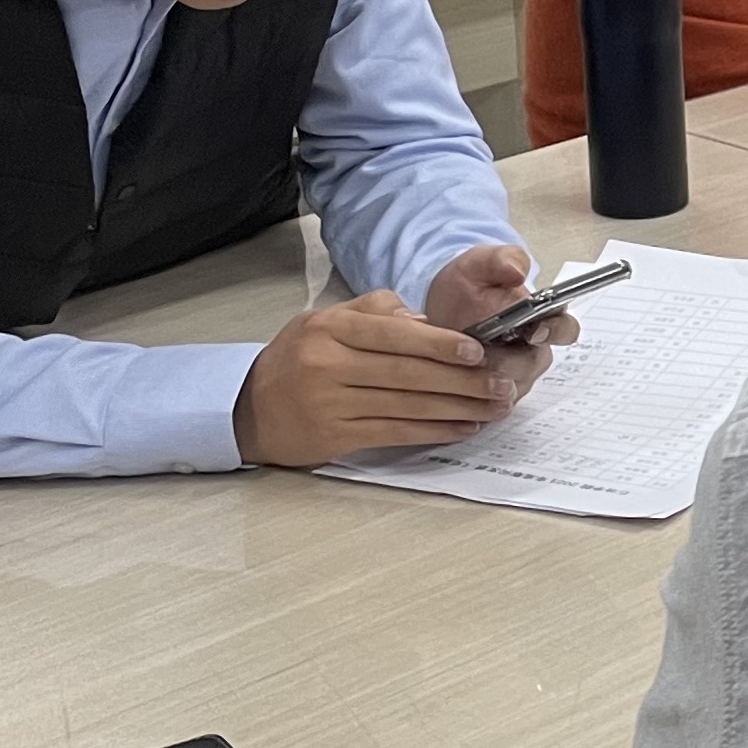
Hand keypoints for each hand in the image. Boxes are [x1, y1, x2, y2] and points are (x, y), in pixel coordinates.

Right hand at [233, 289, 525, 466]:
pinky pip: (394, 432)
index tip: (478, 352)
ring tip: (494, 407)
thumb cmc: (296, 359)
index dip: (441, 344)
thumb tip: (426, 321)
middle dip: (462, 381)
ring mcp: (331, 403)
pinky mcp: (334, 437)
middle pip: (408, 373)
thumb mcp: (325, 320)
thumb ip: (375, 311)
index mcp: (331, 329)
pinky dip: (433, 431)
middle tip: (501, 384)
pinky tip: (462, 427)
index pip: (395, 334)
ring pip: (406, 406)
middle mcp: (329, 364)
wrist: (246, 407)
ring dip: (457, 408)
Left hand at [423, 243, 575, 403]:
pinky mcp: (494, 396)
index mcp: (543, 317)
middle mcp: (535, 350)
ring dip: (484, 380)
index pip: (565, 329)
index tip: (533, 331)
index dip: (554, 331)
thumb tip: (518, 271)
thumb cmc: (468, 283)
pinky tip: (451, 382)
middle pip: (532, 365)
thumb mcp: (481, 262)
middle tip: (476, 354)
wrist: (442, 304)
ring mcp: (516, 375)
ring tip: (457, 365)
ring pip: (510, 388)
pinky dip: (472, 397)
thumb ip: (503, 260)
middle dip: (504, 362)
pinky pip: (490, 405)